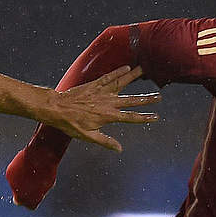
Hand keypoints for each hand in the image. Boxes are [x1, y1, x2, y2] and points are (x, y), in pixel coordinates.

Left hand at [45, 65, 159, 150]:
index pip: (131, 117)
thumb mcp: (88, 136)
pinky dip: (118, 72)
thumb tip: (119, 149)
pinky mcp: (94, 84)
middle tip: (159, 96)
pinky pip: (109, 77)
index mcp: (108, 116)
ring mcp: (102, 92)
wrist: (56, 108)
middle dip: (146, 99)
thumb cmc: (71, 124)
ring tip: (146, 70)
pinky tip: (127, 67)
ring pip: (122, 83)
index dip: (145, 117)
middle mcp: (108, 102)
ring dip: (134, 77)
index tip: (156, 117)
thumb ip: (105, 141)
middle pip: (131, 100)